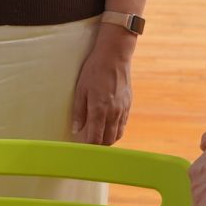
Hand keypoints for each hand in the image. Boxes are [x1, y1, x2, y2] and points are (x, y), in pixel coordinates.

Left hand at [71, 30, 132, 145]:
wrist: (114, 57)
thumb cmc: (94, 71)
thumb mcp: (80, 90)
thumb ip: (79, 112)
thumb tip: (76, 130)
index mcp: (99, 109)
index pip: (95, 138)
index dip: (88, 146)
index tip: (80, 148)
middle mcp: (113, 112)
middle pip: (107, 140)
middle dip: (97, 145)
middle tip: (87, 143)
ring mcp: (123, 109)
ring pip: (117, 135)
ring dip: (107, 140)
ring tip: (97, 137)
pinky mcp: (128, 105)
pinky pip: (123, 125)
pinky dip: (115, 131)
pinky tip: (107, 127)